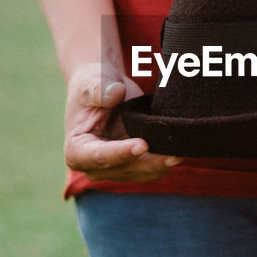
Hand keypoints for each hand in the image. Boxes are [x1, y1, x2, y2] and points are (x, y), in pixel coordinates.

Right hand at [64, 65, 181, 182]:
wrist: (104, 89)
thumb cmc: (93, 85)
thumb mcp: (91, 83)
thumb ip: (99, 89)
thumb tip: (114, 94)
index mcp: (76, 150)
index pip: (99, 157)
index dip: (121, 153)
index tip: (142, 144)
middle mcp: (94, 167)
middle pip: (124, 170)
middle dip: (148, 163)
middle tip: (173, 154)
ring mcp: (115, 169)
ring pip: (141, 173)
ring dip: (160, 165)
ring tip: (180, 153)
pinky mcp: (133, 166)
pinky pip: (151, 170)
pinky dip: (164, 162)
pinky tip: (179, 152)